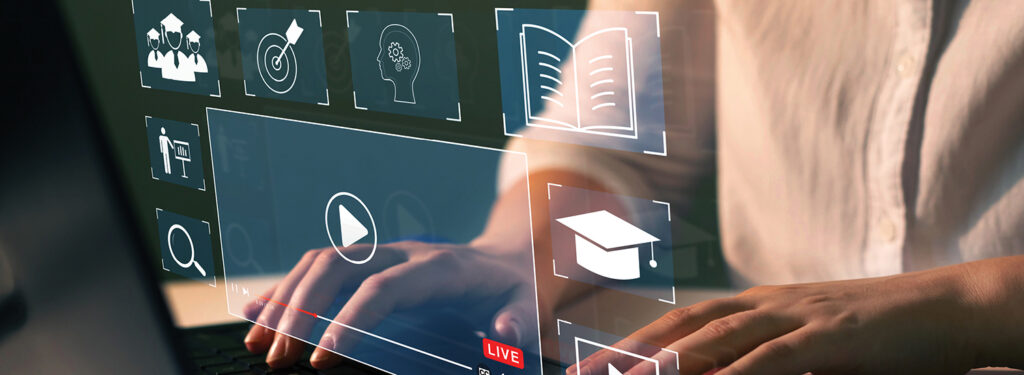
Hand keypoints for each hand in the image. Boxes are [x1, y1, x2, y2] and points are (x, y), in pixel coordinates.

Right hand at [241, 241, 536, 368]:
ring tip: (260, 342)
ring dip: (286, 298)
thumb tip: (502, 335)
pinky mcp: (369, 260)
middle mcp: (404, 253)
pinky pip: (320, 266)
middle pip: (339, 267)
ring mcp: (383, 252)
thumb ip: (519, 322)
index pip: (383, 289)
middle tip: (278, 357)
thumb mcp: (529, 306)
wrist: (508, 257)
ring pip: (322, 261)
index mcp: (440, 268)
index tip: (320, 359)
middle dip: (302, 310)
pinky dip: (288, 288)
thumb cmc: (514, 290)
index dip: (349, 320)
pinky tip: (261, 315)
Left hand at [572, 267, 985, 374]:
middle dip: (630, 353)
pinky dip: (739, 371)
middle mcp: (764, 304)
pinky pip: (774, 356)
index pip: (681, 323)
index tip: (594, 367)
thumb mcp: (806, 339)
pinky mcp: (828, 336)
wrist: (941, 306)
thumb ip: (762, 355)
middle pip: (684, 327)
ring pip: (717, 338)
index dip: (634, 344)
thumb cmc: (871, 330)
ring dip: (670, 361)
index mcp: (755, 304)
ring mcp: (795, 316)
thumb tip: (719, 374)